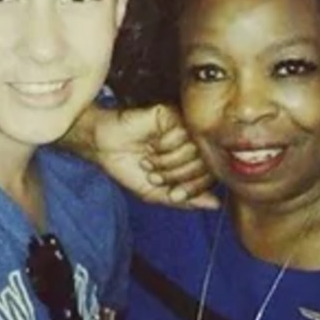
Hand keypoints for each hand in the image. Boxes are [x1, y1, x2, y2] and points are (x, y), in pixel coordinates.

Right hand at [68, 104, 219, 208]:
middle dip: (177, 176)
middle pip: (205, 164)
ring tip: (150, 161)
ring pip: (195, 149)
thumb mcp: (156, 193)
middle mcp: (189, 143)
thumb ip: (186, 199)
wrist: (104, 147)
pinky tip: (151, 145)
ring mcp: (182, 128)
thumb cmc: (128, 167)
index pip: (210, 177)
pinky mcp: (172, 114)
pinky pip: (182, 133)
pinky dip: (165, 145)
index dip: (193, 189)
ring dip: (169, 162)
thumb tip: (215, 205)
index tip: (173, 194)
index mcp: (189, 161)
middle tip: (155, 176)